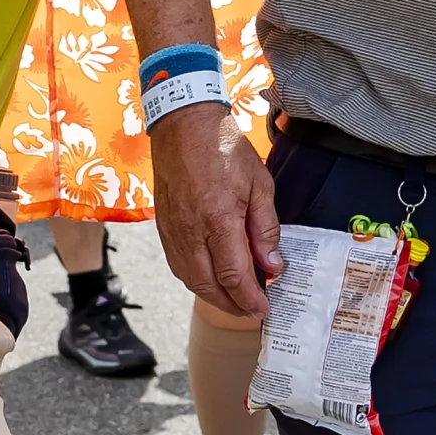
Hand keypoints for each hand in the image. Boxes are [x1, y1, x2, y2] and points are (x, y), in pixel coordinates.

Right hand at [148, 101, 281, 319]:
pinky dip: (195, 280)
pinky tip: (210, 278)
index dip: (251, 299)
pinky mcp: (163, 226)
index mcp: (219, 220)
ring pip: (190, 280)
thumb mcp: (259, 184)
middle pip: (209, 287)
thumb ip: (265, 229)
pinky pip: (177, 264)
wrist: (183, 124)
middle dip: (232, 306)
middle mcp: (191, 231)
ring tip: (234, 300)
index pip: (235, 276)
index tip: (264, 309)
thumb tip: (272, 265)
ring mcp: (173, 230)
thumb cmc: (223, 148)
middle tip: (251, 311)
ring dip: (212, 297)